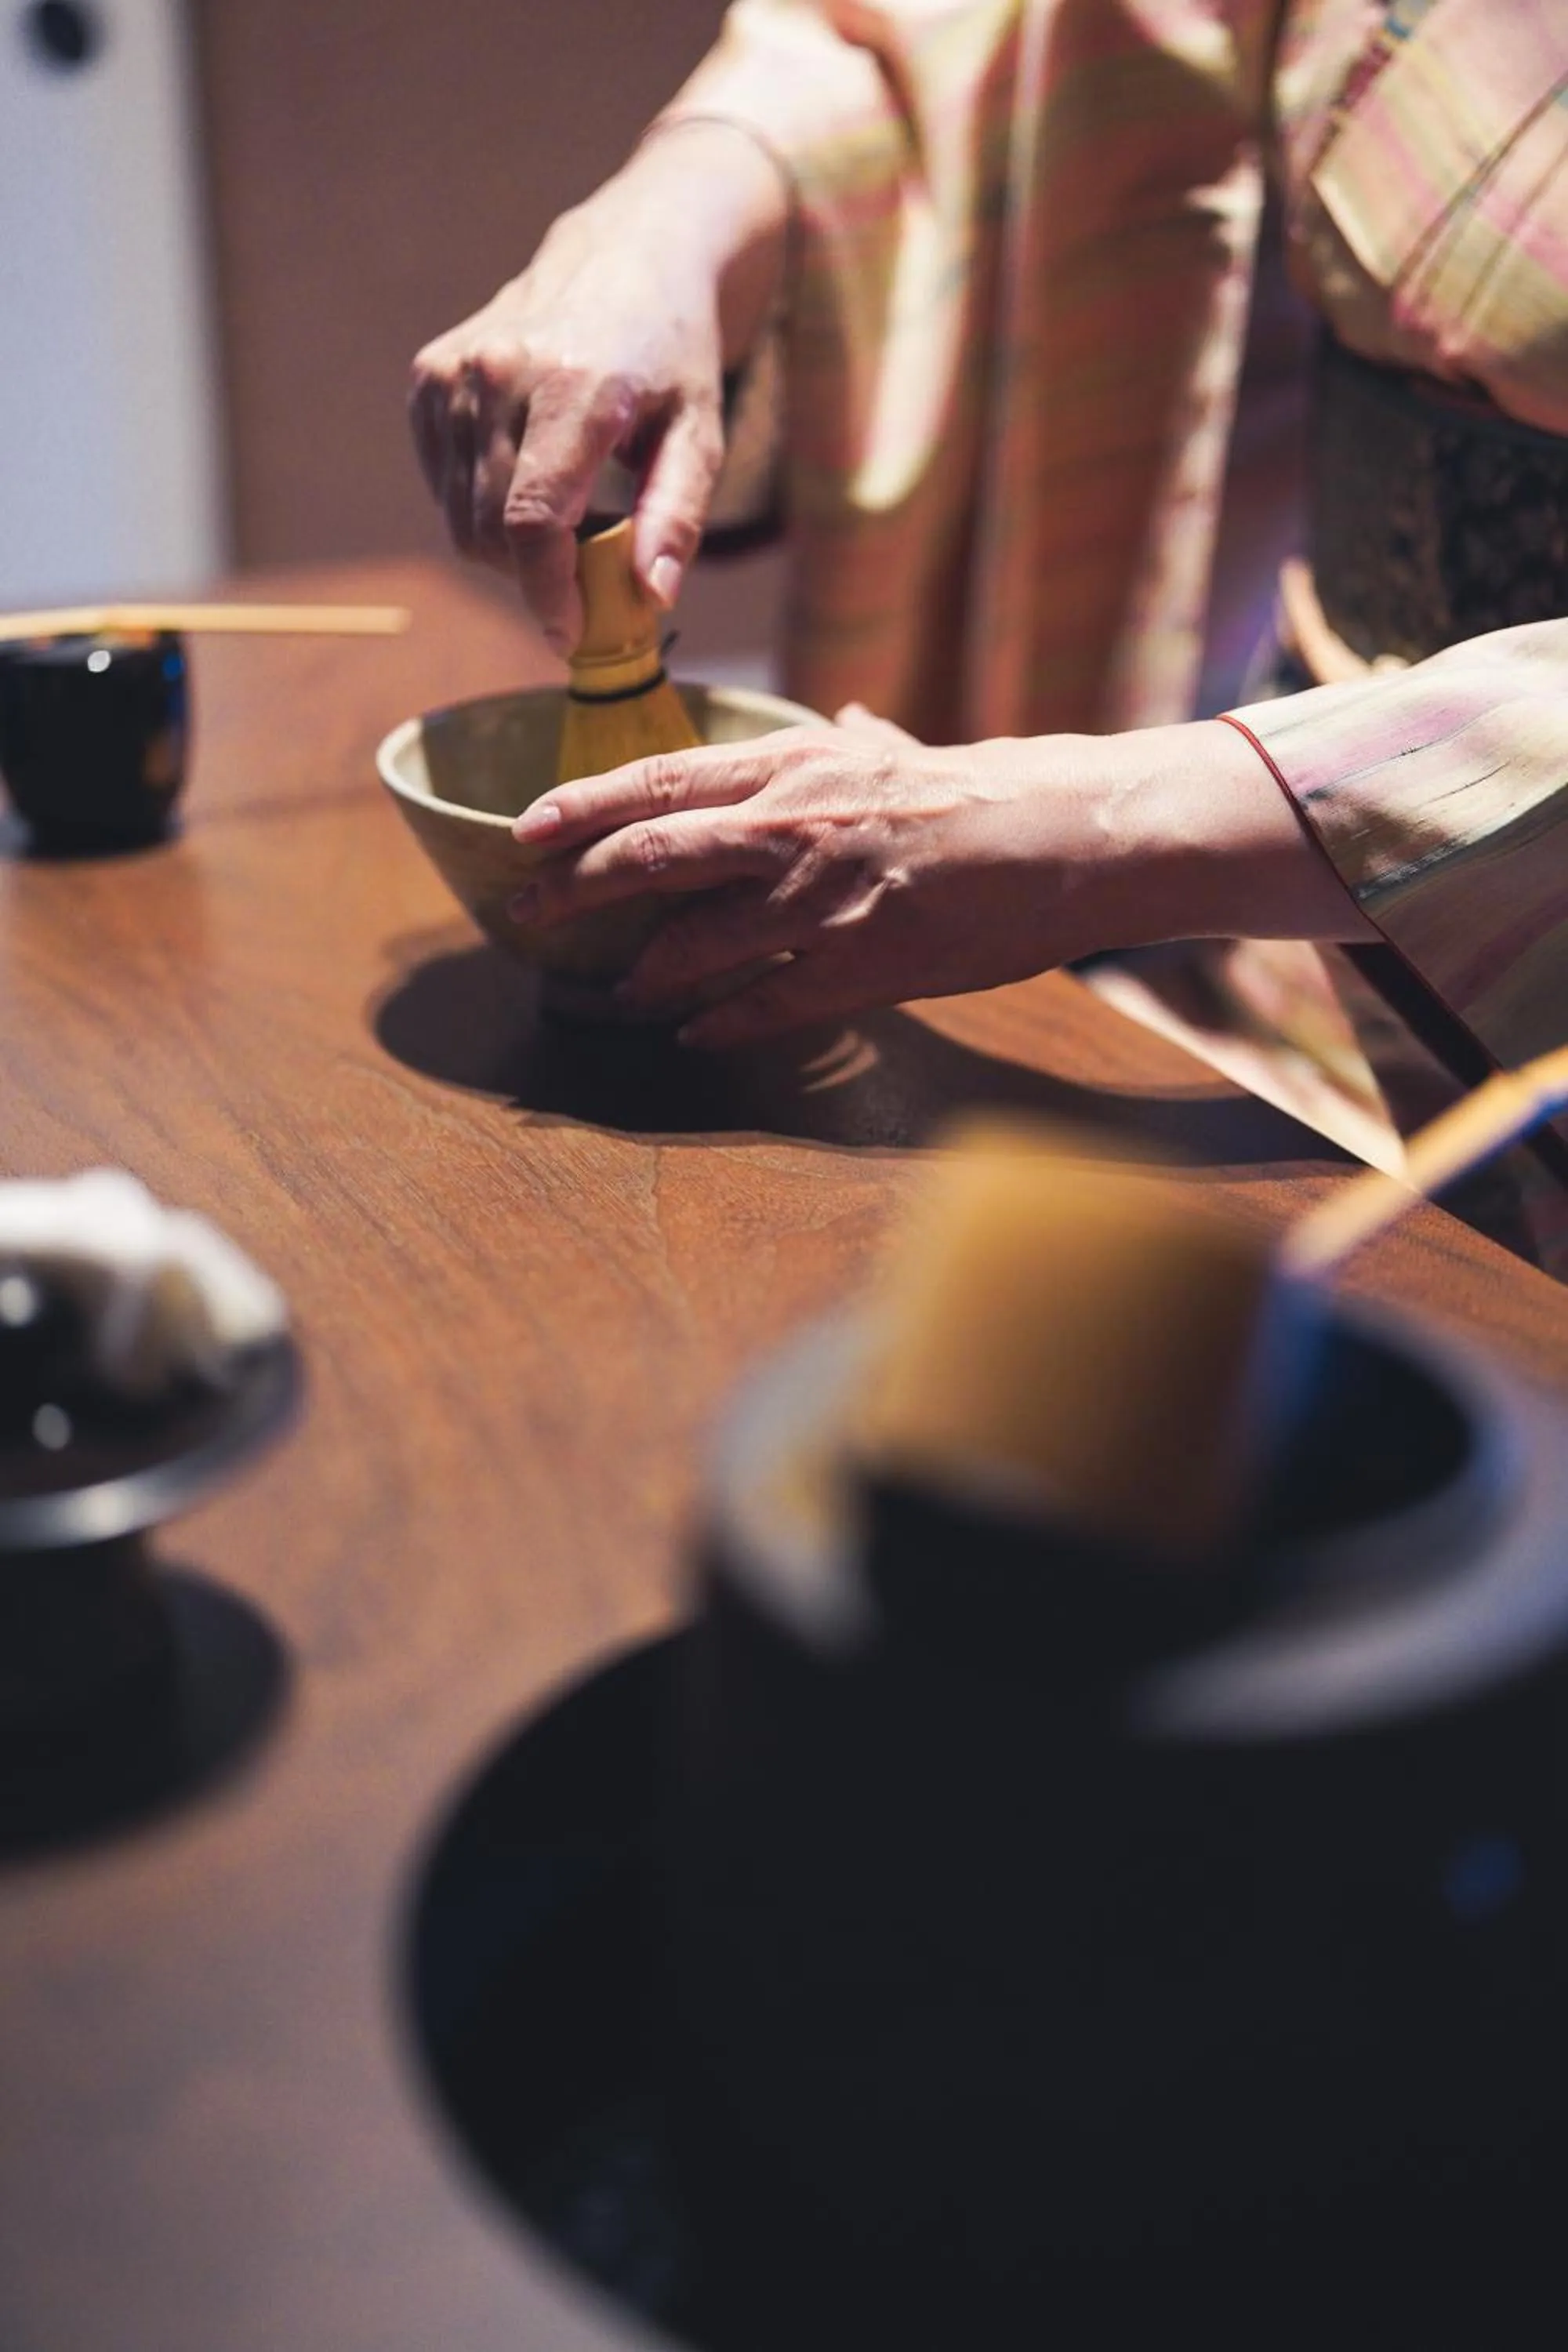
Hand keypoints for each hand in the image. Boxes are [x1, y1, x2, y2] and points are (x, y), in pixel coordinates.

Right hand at [408, 123, 785, 651]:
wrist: (629, 257)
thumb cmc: (674, 356)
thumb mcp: (701, 436)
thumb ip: (675, 517)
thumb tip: (651, 596)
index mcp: (574, 387)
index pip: (530, 519)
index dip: (545, 591)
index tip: (568, 634)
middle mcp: (500, 371)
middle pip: (490, 530)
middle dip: (537, 574)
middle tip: (591, 565)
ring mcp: (453, 371)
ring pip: (460, 518)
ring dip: (512, 544)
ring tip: (571, 508)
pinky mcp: (428, 377)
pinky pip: (443, 485)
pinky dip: (483, 504)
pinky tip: (530, 473)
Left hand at [507, 709, 1377, 1046]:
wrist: (1070, 836)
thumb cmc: (985, 791)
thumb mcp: (900, 749)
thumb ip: (852, 744)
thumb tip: (842, 721)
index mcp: (797, 762)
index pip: (660, 780)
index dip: (581, 808)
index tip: (524, 831)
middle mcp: (796, 822)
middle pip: (652, 856)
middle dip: (576, 889)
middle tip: (529, 914)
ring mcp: (825, 897)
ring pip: (696, 940)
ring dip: (644, 971)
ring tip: (616, 987)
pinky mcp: (862, 963)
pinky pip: (765, 1003)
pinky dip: (719, 1023)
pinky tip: (693, 1035)